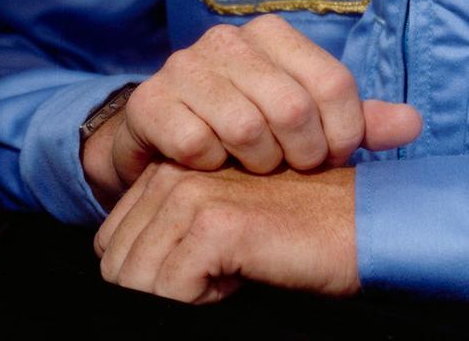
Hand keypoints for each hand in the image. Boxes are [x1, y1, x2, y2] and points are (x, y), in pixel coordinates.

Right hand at [81, 13, 419, 206]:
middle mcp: (229, 39)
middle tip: (290, 168)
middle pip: (292, 109)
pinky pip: (197, 145)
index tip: (330, 157)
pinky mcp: (152, 99)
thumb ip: (357, 121)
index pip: (333, 84)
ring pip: (245, 128)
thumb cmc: (247, 128)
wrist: (163, 136)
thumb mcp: (306, 123)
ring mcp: (186, 65)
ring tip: (251, 167)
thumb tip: (414, 124)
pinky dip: (210, 166)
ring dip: (254, 164)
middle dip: (299, 155)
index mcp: (273, 34)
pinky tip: (210, 165)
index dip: (341, 135)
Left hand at [96, 161, 357, 302]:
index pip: (112, 243)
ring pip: (137, 282)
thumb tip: (117, 274)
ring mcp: (191, 193)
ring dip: (185, 294)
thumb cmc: (291, 231)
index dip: (158, 274)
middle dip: (165, 287)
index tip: (209, 262)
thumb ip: (170, 233)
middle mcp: (173, 172)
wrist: (356, 225)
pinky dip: (204, 301)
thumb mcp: (218, 224)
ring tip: (235, 268)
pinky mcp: (214, 225)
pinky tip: (243, 275)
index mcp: (170, 168)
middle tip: (224, 268)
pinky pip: (170, 293)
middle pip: (118, 266)